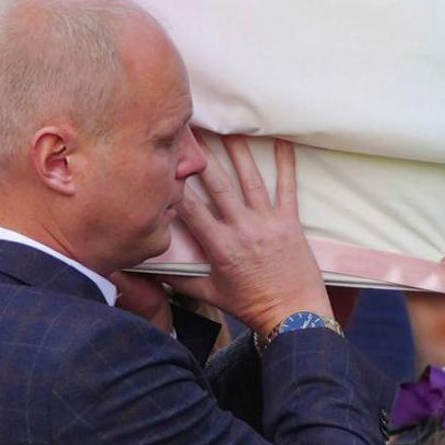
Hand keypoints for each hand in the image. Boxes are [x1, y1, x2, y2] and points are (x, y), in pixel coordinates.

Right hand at [165, 134, 322, 337]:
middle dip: (201, 155)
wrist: (294, 316)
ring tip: (228, 127)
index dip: (175, 184)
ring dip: (238, 151)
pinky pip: (288, 187)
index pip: (190, 208)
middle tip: (190, 129)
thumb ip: (180, 278)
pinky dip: (286, 163)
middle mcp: (242, 229)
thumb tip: (149, 268)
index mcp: (219, 247)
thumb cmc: (251, 306)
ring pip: (249, 179)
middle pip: (217, 185)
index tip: (164, 161)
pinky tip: (283, 141)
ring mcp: (268, 223)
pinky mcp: (290, 223)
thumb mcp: (211, 293)